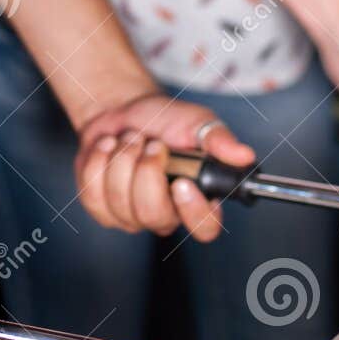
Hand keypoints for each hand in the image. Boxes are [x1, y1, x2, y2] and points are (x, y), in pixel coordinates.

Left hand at [75, 91, 254, 241]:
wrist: (123, 111)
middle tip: (150, 143)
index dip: (194, 212)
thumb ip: (219, 140)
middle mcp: (166, 213)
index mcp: (197, 198)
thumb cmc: (165, 120)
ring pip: (121, 203)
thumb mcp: (197, 122)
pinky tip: (108, 147)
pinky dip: (98, 161)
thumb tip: (244, 156)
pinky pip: (94, 194)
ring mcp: (131, 216)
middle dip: (147, 172)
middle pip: (155, 215)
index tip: (182, 183)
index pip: (205, 228)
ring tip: (130, 139)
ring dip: (122, 159)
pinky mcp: (102, 209)